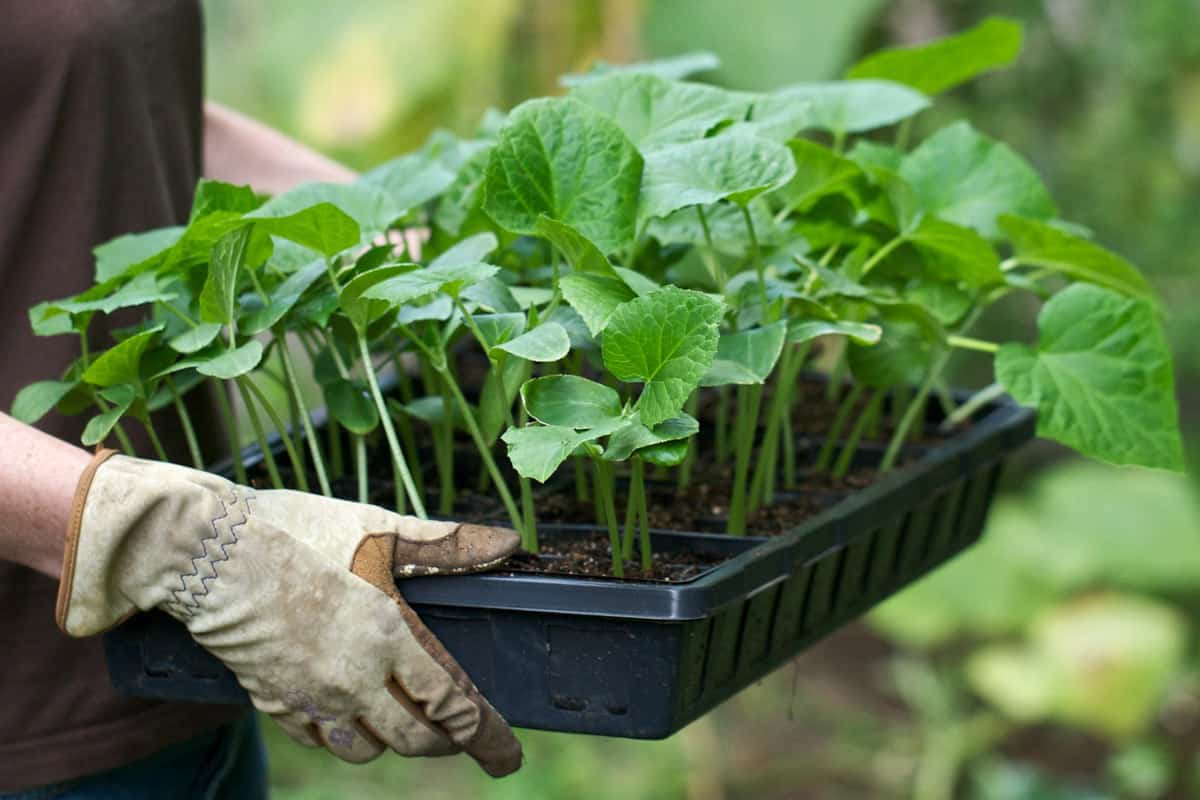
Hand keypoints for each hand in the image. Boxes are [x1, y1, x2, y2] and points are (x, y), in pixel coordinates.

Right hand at [57, 450, 522, 775]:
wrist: (208, 551)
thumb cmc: (297, 532)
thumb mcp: (379, 528)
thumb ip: (446, 545)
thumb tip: (507, 544)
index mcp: (387, 636)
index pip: (452, 704)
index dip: (486, 736)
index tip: (508, 758)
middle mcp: (353, 678)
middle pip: (414, 738)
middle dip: (445, 744)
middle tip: (462, 741)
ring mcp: (310, 696)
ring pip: (364, 748)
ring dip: (392, 741)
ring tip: (406, 725)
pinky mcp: (273, 700)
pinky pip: (318, 741)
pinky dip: (342, 737)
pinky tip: (348, 719)